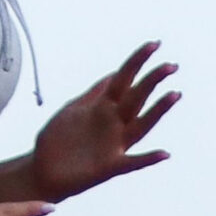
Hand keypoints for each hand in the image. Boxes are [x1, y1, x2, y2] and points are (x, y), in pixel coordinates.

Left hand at [27, 43, 179, 201]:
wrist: (42, 171)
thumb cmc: (57, 139)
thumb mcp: (73, 110)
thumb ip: (94, 93)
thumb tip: (113, 74)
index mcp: (103, 107)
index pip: (124, 78)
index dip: (138, 61)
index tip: (155, 44)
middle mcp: (113, 124)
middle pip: (137, 97)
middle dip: (152, 80)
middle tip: (171, 66)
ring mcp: (114, 145)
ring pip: (141, 125)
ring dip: (158, 111)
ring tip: (174, 95)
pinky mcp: (108, 167)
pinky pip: (132, 163)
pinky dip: (148, 159)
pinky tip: (164, 153)